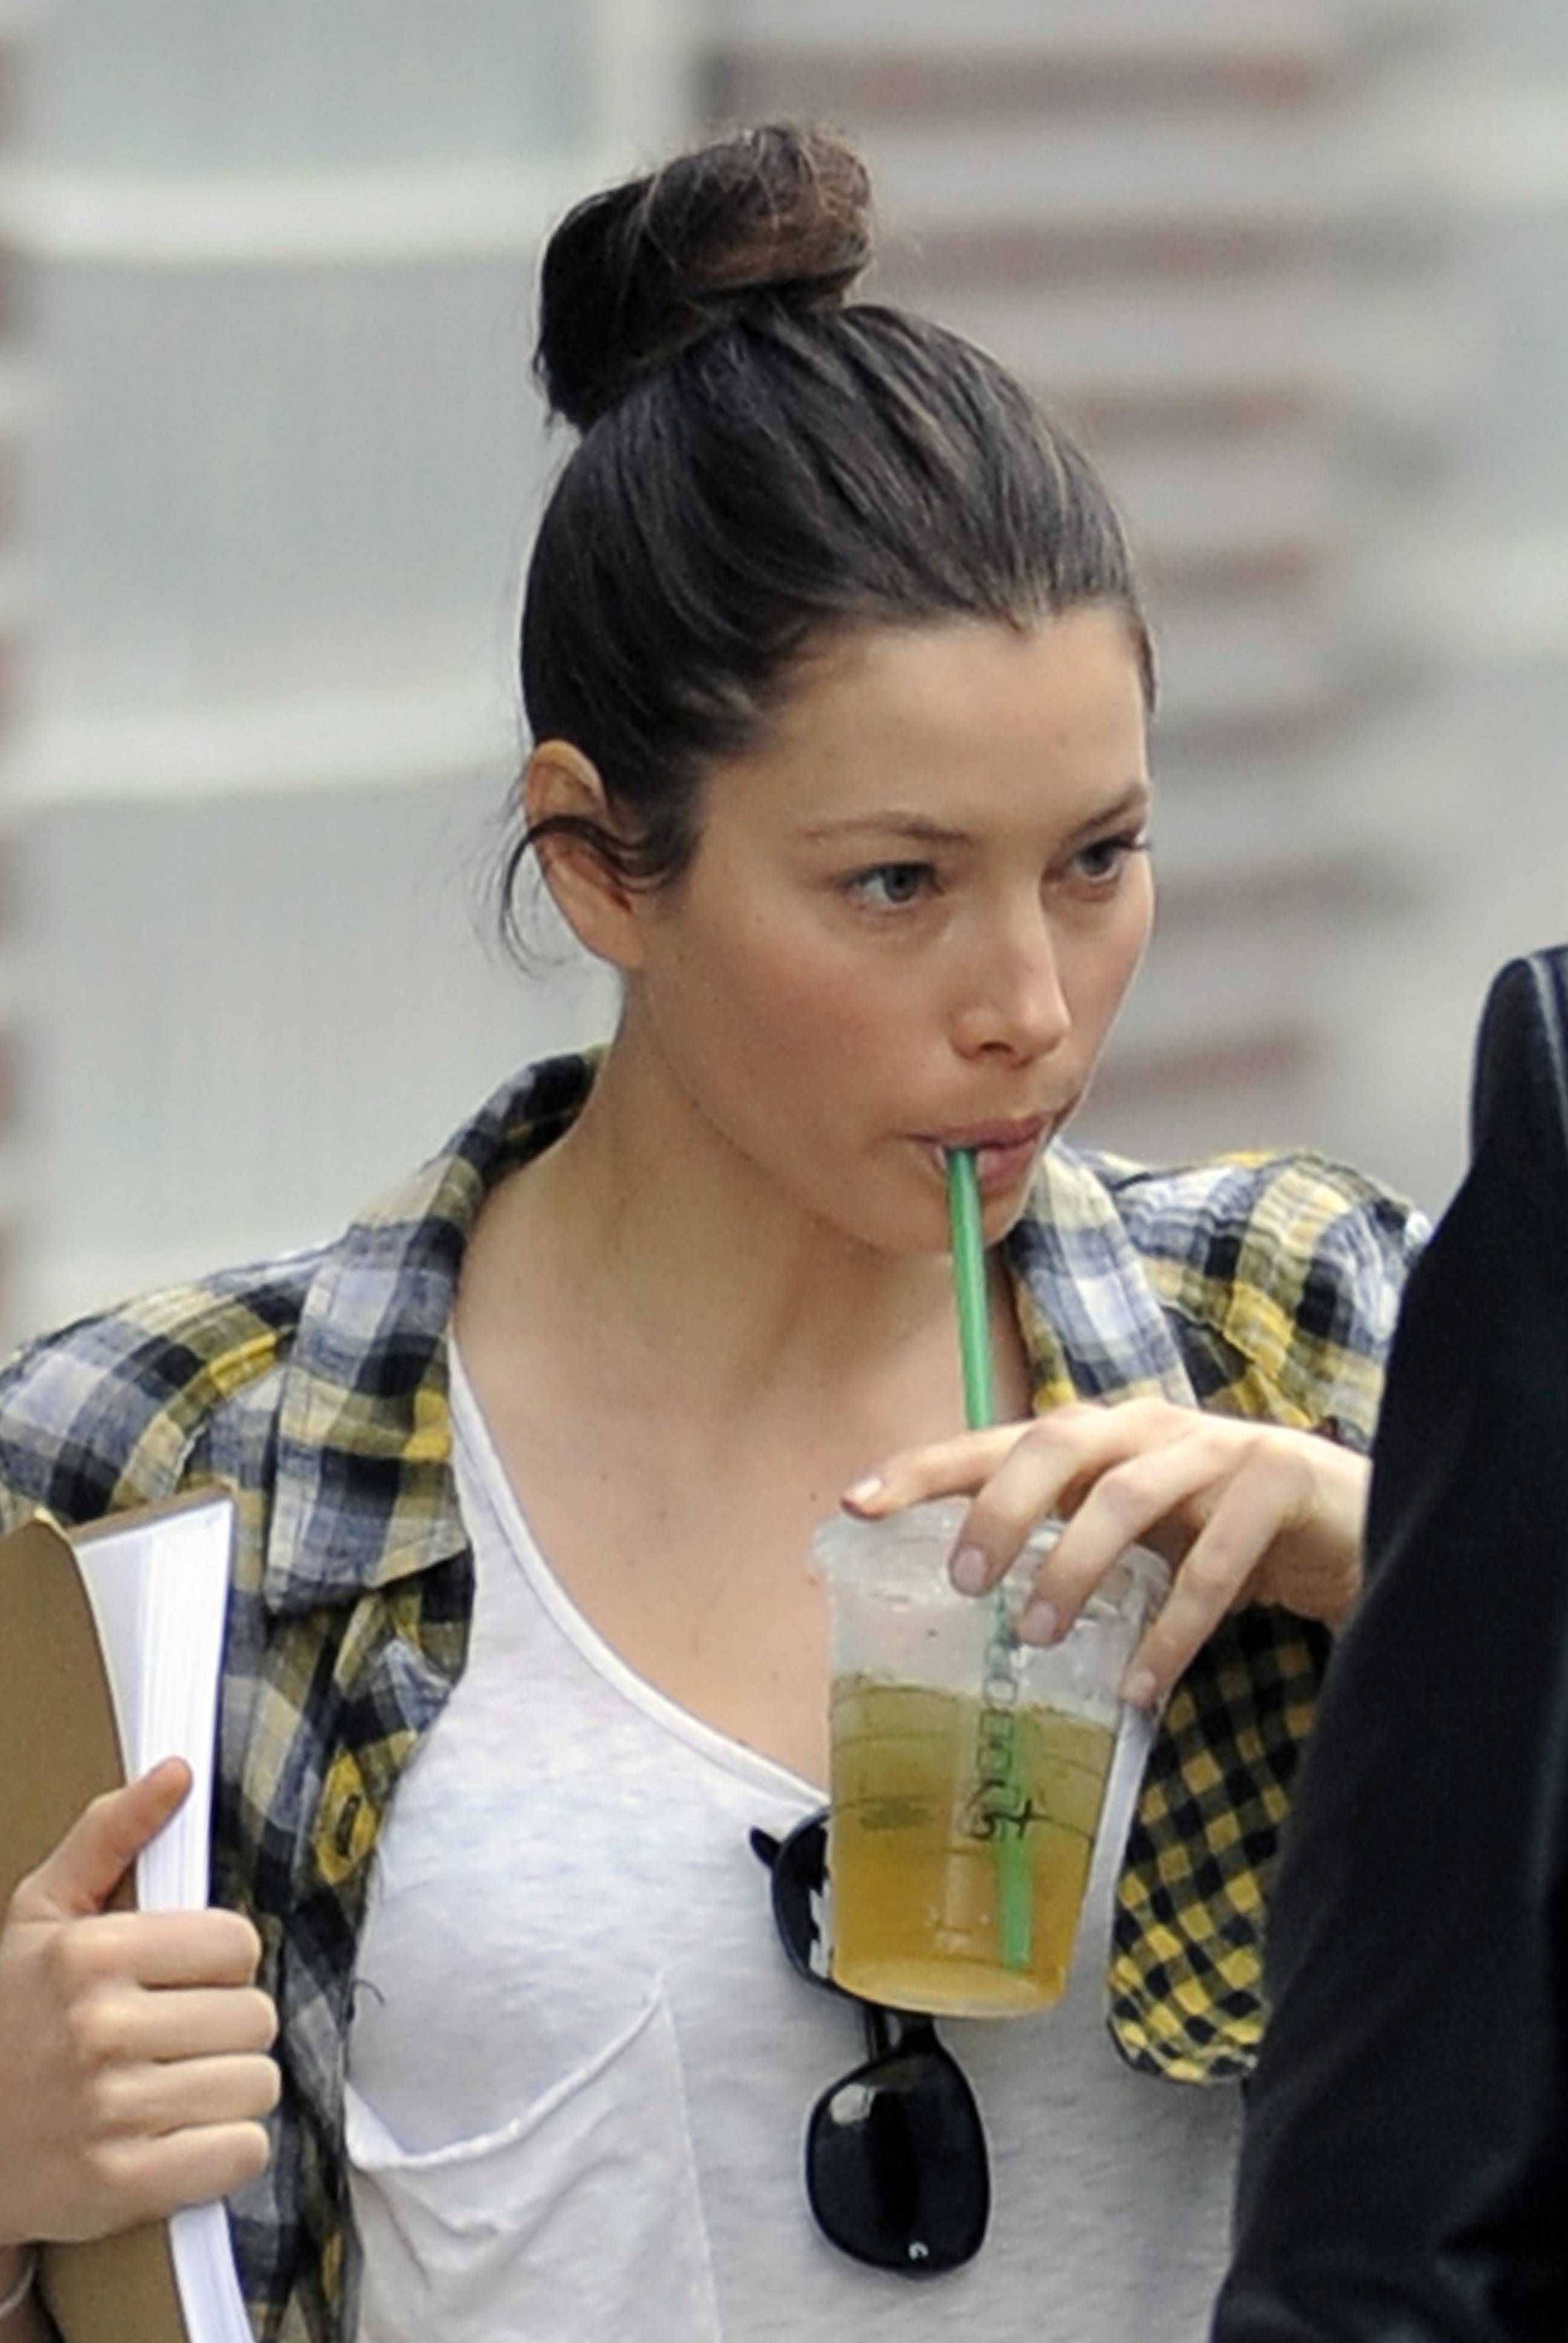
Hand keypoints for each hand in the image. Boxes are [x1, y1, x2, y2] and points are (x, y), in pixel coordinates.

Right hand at [0, 1759, 278, 2249]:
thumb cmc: (11, 2018)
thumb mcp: (42, 1915)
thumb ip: (111, 1834)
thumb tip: (177, 1772)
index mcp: (90, 1954)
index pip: (237, 1945)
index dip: (221, 1966)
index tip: (186, 1982)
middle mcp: (100, 2028)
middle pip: (255, 2018)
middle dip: (228, 2030)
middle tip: (181, 2042)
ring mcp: (110, 2111)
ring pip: (256, 2085)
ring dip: (232, 2091)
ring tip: (181, 2089)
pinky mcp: (121, 2184)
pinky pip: (240, 2153)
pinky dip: (226, 2151)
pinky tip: (186, 2138)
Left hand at [845, 1398, 1369, 1707]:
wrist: (1362, 1529)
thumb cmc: (1232, 1532)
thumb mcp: (1142, 1532)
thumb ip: (1072, 1541)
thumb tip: (975, 1591)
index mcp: (1112, 1436)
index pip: (1003, 1439)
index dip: (929, 1467)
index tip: (857, 1502)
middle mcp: (1157, 1429)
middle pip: (1061, 1444)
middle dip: (1001, 1507)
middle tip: (962, 1583)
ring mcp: (1223, 1449)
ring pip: (1128, 1495)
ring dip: (1074, 1566)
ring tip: (1033, 1635)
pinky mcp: (1284, 1484)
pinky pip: (1217, 1561)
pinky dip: (1172, 1628)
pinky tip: (1138, 1684)